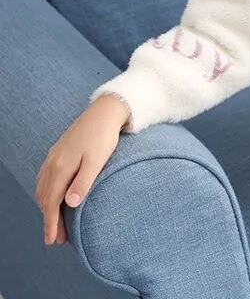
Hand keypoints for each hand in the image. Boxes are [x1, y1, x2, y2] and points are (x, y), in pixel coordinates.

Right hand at [35, 94, 129, 246]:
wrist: (104, 111)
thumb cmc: (103, 137)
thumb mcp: (97, 161)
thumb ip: (83, 182)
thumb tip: (68, 205)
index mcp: (61, 168)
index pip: (52, 203)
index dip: (51, 224)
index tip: (53, 241)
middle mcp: (52, 163)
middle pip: (45, 199)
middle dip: (49, 220)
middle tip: (57, 239)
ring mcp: (53, 157)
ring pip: (43, 189)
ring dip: (47, 207)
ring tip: (55, 222)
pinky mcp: (58, 152)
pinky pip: (45, 178)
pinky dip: (47, 193)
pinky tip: (53, 197)